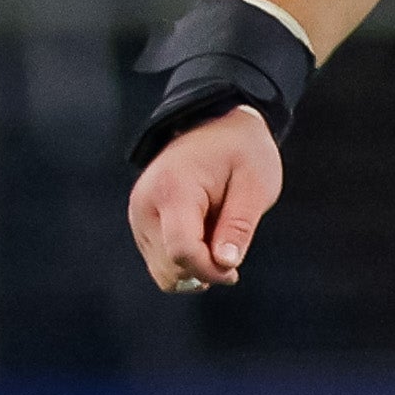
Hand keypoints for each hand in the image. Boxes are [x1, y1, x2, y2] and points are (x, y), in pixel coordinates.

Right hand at [131, 106, 280, 293]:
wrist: (216, 122)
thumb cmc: (242, 151)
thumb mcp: (256, 184)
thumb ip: (239, 226)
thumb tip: (224, 265)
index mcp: (173, 189)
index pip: (182, 252)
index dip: (211, 270)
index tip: (234, 269)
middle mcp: (145, 203)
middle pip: (170, 268)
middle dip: (204, 270)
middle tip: (229, 245)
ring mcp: (138, 214)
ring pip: (163, 272)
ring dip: (194, 267)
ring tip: (215, 234)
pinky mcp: (140, 222)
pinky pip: (161, 263)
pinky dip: (185, 260)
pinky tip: (202, 234)